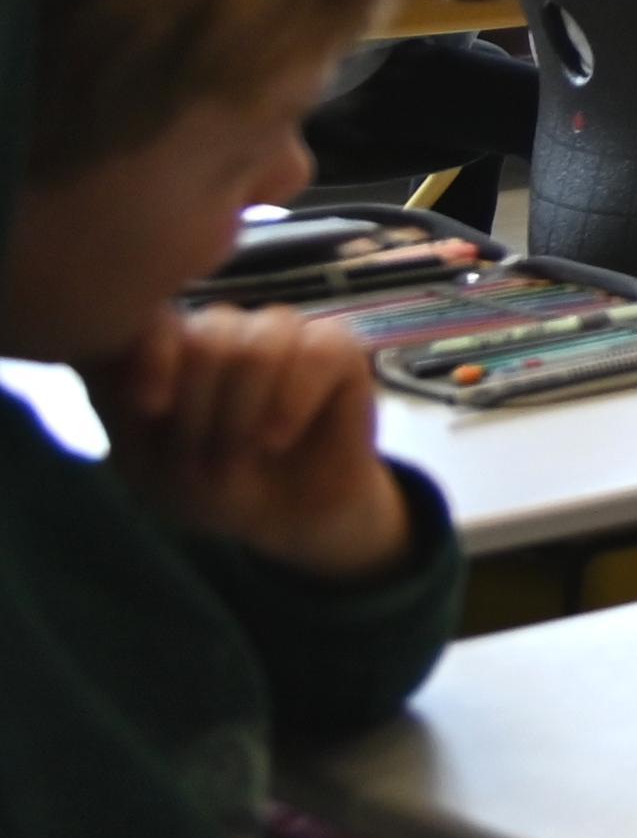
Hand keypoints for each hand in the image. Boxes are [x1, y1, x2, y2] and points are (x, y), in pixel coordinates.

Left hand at [84, 308, 414, 583]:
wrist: (291, 519)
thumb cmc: (213, 489)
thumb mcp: (145, 462)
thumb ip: (119, 402)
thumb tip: (100, 349)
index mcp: (169, 348)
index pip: (150, 318)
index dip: (151, 356)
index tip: (151, 409)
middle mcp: (221, 330)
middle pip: (208, 337)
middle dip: (205, 411)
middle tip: (210, 461)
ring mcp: (279, 334)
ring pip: (261, 343)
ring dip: (246, 413)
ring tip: (247, 454)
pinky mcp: (336, 348)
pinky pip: (316, 352)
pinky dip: (292, 402)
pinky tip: (278, 439)